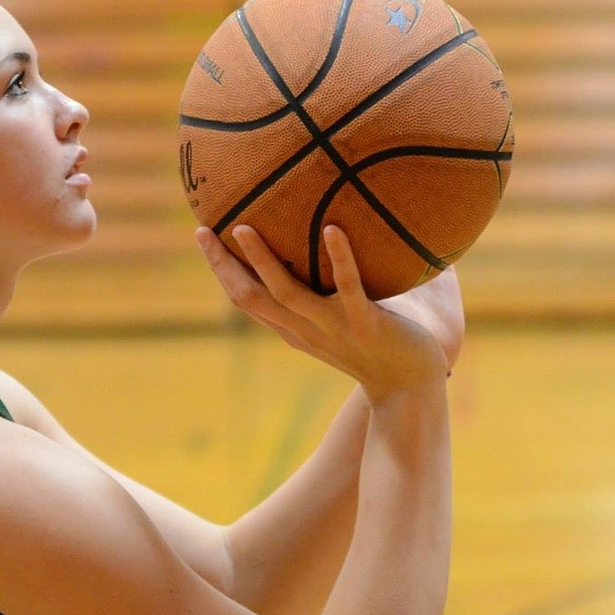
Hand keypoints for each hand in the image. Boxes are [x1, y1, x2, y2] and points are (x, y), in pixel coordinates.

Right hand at [196, 225, 447, 402]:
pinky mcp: (366, 324)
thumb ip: (325, 290)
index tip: (203, 236)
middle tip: (203, 231)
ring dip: (262, 261)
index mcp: (295, 329)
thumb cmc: (379, 346)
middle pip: (250, 298)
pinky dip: (339, 258)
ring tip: (243, 228)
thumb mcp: (339, 321)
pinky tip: (332, 229)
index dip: (221, 270)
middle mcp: (305, 329)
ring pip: (287, 294)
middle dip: (222, 266)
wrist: (411, 386)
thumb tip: (326, 232)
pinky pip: (349, 287)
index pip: (247, 299)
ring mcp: (333, 327)